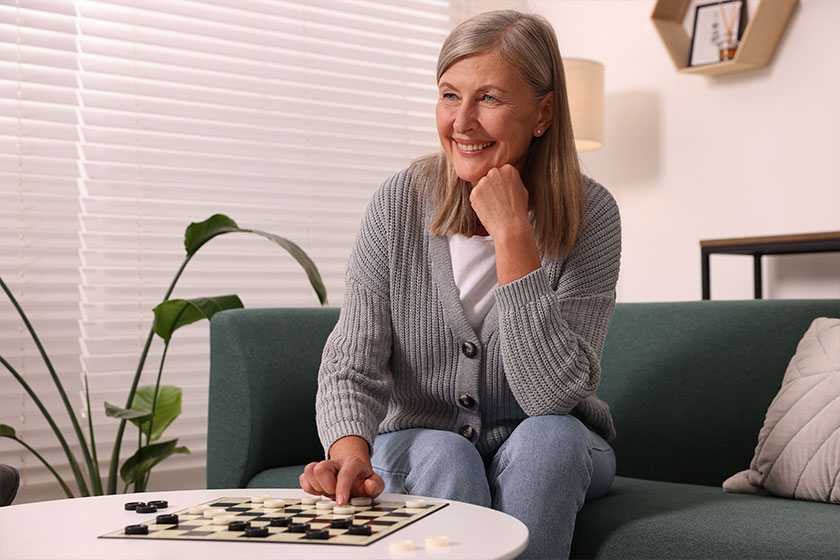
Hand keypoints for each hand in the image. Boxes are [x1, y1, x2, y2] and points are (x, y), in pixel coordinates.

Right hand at [299, 438, 384, 504]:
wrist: (353, 473)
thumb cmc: (362, 481)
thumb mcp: (375, 484)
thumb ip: (375, 485)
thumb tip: (370, 486)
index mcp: (352, 463)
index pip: (345, 473)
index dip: (341, 489)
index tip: (341, 503)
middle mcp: (335, 462)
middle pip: (320, 469)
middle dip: (326, 487)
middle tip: (334, 495)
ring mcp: (323, 466)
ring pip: (309, 471)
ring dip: (317, 487)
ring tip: (328, 492)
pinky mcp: (313, 473)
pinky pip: (303, 478)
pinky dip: (310, 488)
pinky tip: (321, 492)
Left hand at [470, 164, 541, 284]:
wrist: (510, 226)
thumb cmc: (519, 211)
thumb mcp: (522, 190)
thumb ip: (513, 180)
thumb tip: (508, 177)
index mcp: (508, 169)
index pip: (500, 172)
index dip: (501, 184)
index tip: (504, 193)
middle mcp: (495, 172)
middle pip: (489, 177)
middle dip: (491, 187)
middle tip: (498, 201)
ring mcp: (483, 182)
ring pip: (481, 186)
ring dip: (484, 195)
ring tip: (494, 207)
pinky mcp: (474, 193)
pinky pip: (475, 196)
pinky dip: (479, 203)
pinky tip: (488, 210)